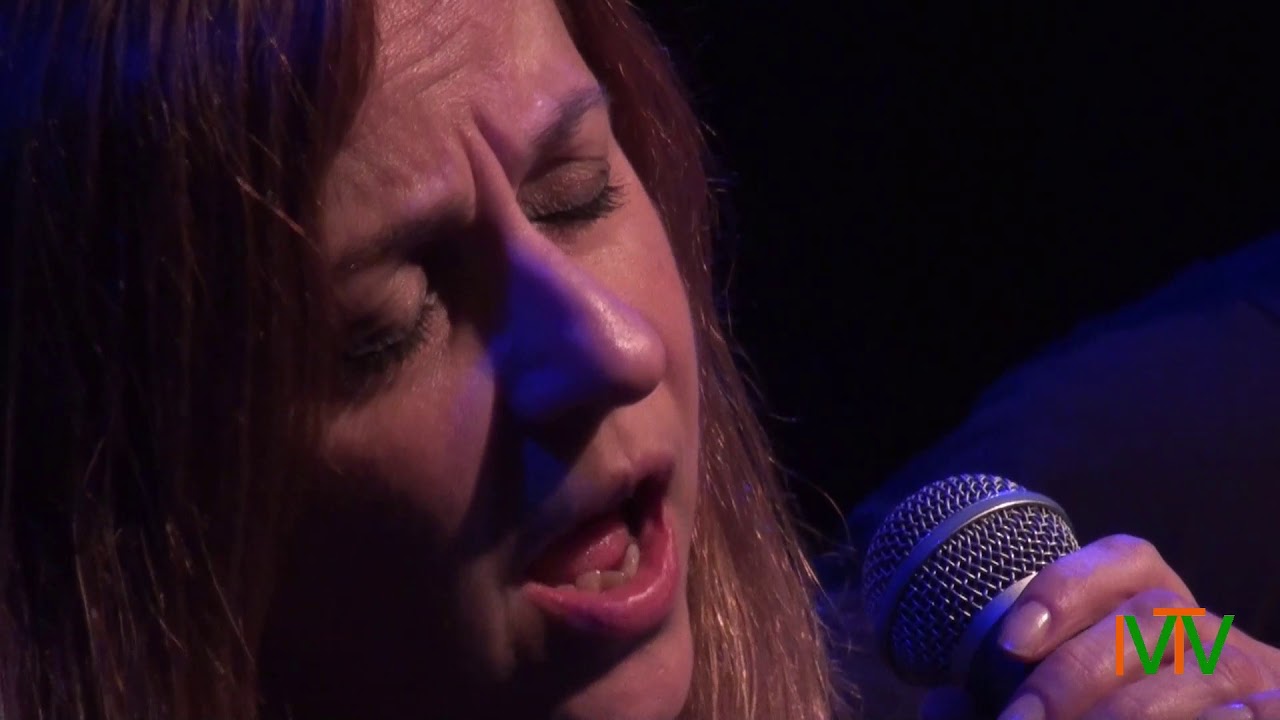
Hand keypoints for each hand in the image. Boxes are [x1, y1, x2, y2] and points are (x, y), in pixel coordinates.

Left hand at [918, 534, 1279, 719]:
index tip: (1011, 642)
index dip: (1067, 587)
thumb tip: (938, 705)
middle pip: (1148, 619)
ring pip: (1196, 673)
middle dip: (1074, 673)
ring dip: (1126, 712)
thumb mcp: (1060, 708)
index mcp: (1157, 612)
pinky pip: (1246, 713)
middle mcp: (1212, 633)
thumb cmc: (1116, 719)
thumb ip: (999, 704)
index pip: (1127, 562)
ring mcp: (1255, 677)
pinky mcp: (1276, 711)